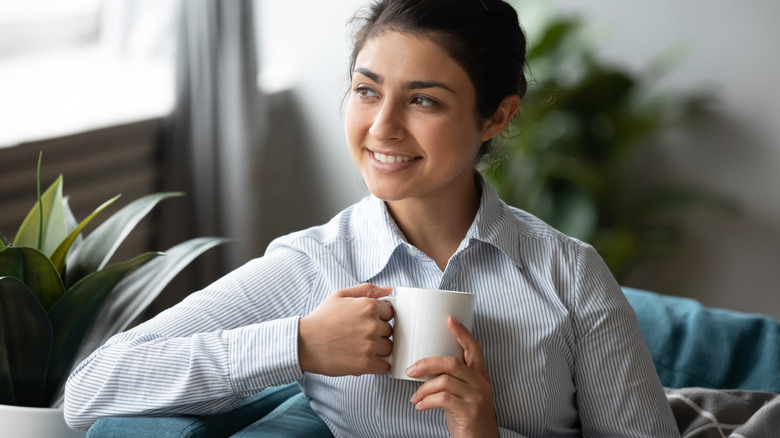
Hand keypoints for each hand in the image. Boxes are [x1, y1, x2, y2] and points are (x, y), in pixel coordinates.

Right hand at [298, 283, 393, 375]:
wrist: (304, 343)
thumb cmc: (321, 319)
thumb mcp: (340, 295)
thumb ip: (367, 289)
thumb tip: (389, 290)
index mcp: (369, 306)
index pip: (390, 313)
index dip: (379, 318)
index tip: (367, 323)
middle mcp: (373, 325)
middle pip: (390, 331)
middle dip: (378, 333)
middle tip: (360, 336)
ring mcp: (371, 345)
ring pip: (389, 348)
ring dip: (379, 349)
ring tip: (360, 348)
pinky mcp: (366, 363)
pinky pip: (385, 366)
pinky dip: (377, 365)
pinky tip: (364, 360)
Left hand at [407, 316, 498, 437]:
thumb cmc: (468, 416)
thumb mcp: (464, 393)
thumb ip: (452, 379)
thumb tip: (424, 366)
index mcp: (480, 374)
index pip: (474, 347)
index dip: (462, 332)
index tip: (449, 319)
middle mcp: (481, 383)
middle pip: (452, 362)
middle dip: (427, 363)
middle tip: (411, 370)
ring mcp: (477, 397)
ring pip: (445, 381)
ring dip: (423, 388)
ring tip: (414, 396)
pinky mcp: (469, 412)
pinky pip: (443, 399)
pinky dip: (427, 401)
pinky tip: (420, 406)